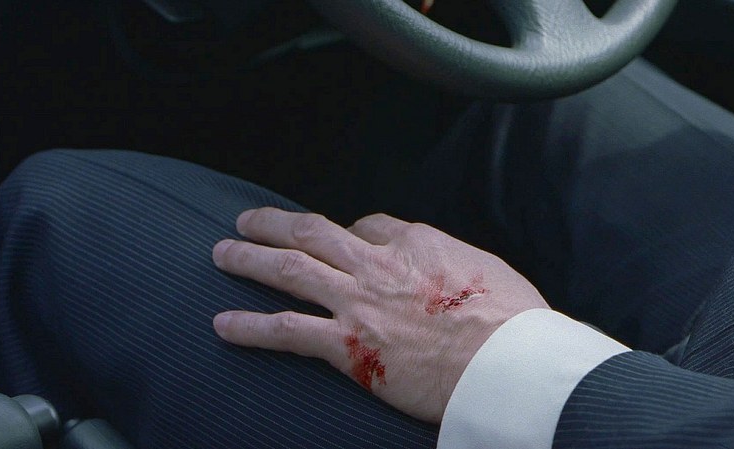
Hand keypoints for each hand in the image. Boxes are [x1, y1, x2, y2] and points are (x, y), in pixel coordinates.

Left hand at [211, 208, 548, 422]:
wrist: (507, 361)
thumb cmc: (511, 320)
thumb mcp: (488, 270)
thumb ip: (453, 262)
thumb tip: (445, 268)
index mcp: (415, 242)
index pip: (367, 225)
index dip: (346, 232)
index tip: (338, 240)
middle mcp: (378, 264)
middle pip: (312, 231)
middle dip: (275, 224)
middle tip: (248, 221)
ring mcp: (358, 302)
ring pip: (290, 269)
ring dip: (250, 259)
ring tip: (222, 253)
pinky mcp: (348, 345)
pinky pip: (287, 330)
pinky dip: (251, 327)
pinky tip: (223, 325)